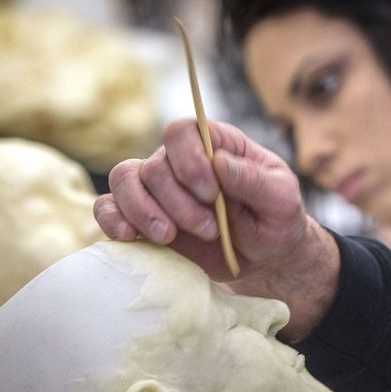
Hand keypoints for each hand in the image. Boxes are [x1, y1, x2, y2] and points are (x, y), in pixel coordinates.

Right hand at [93, 119, 338, 337]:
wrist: (266, 260)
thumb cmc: (277, 221)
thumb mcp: (282, 199)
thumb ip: (255, 179)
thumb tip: (218, 162)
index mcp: (215, 145)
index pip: (182, 131)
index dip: (188, 160)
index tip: (211, 193)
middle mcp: (181, 162)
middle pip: (154, 165)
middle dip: (178, 202)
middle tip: (210, 229)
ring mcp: (158, 190)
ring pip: (125, 181)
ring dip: (145, 211)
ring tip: (170, 237)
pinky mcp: (143, 219)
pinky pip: (108, 207)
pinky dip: (112, 219)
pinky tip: (130, 237)